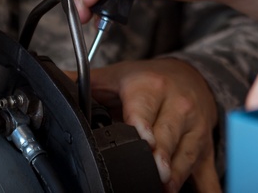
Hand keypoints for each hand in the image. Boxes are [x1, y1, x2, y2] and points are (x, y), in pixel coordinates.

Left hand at [89, 58, 220, 192]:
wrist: (191, 76)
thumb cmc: (150, 80)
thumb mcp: (117, 76)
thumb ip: (85, 84)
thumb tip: (49, 85)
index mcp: (153, 87)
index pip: (146, 107)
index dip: (144, 124)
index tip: (144, 138)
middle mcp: (179, 106)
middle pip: (169, 134)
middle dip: (163, 153)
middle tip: (156, 171)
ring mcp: (195, 129)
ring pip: (188, 154)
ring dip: (178, 173)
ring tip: (167, 187)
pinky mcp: (206, 148)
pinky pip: (208, 173)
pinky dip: (207, 189)